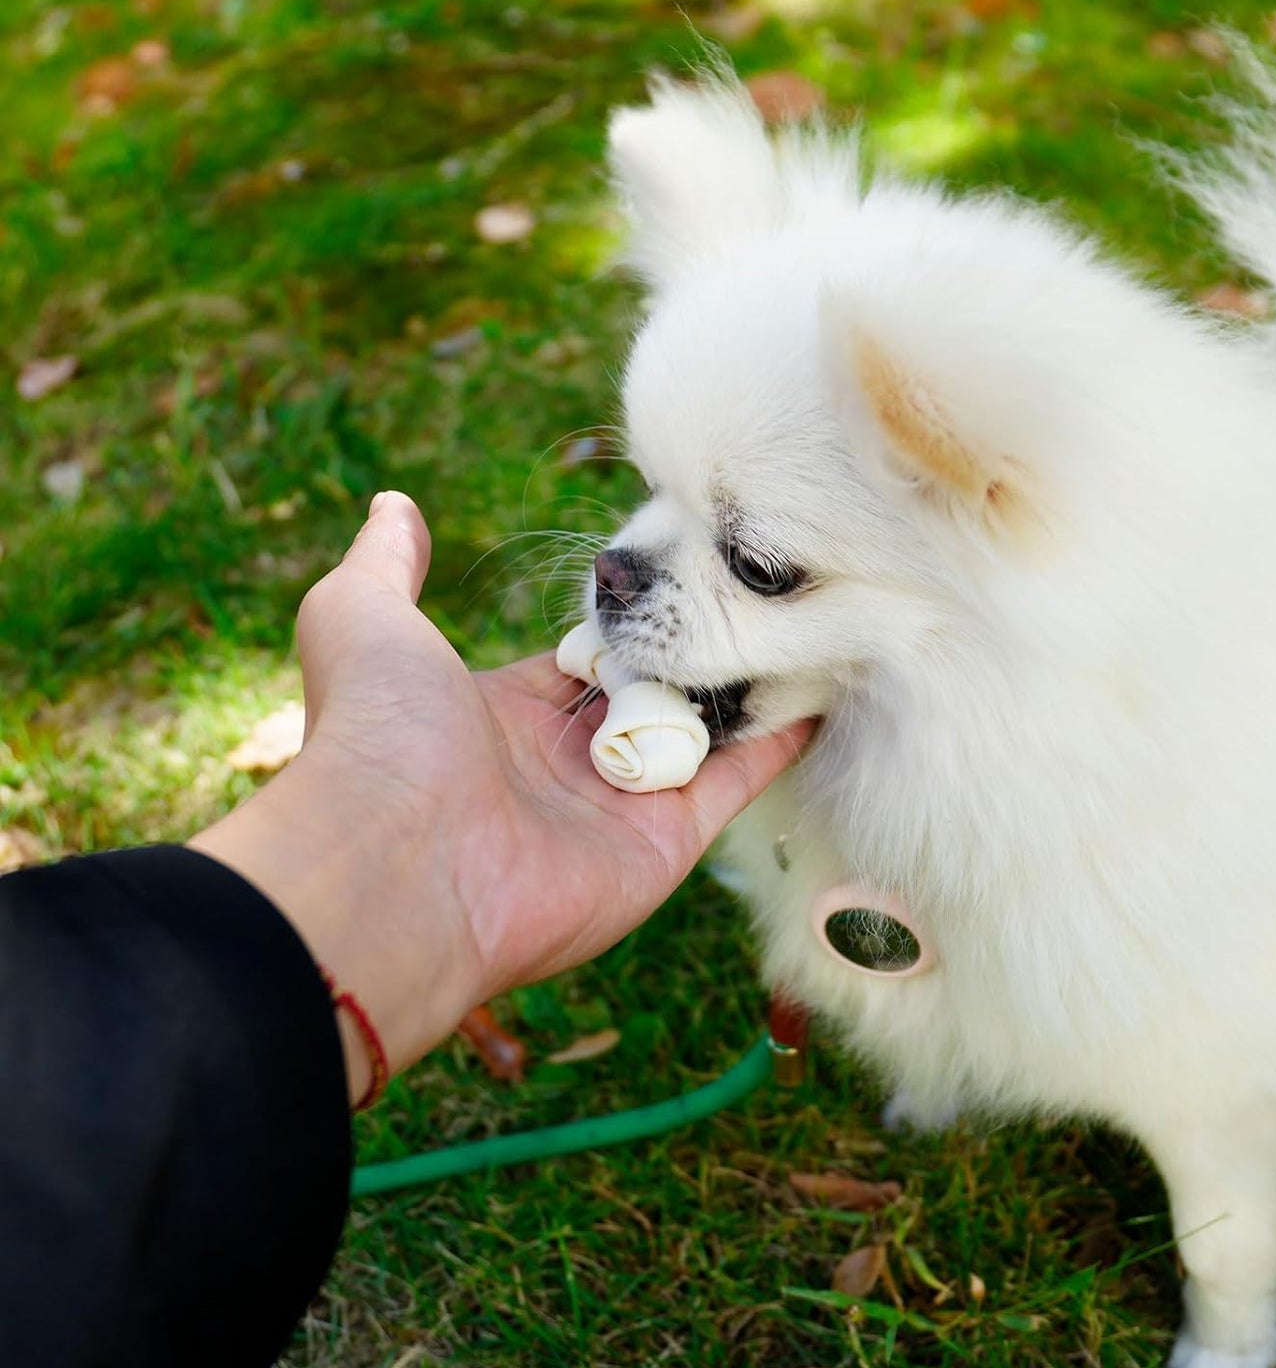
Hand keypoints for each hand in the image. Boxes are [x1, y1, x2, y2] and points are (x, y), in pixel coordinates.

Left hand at [191, 492, 809, 1102]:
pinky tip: (819, 689)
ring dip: (743, 685)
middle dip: (692, 648)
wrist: (399, 862)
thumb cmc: (380, 734)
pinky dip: (777, 740)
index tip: (671, 571)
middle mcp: (563, 764)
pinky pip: (733, 783)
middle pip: (647, 693)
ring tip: (801, 624)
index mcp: (500, 714)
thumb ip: (386, 563)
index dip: (622, 620)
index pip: (580, 659)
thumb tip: (395, 505)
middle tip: (752, 592)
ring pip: (698, 734)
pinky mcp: (666, 842)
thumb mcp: (363, 618)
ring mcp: (618, 806)